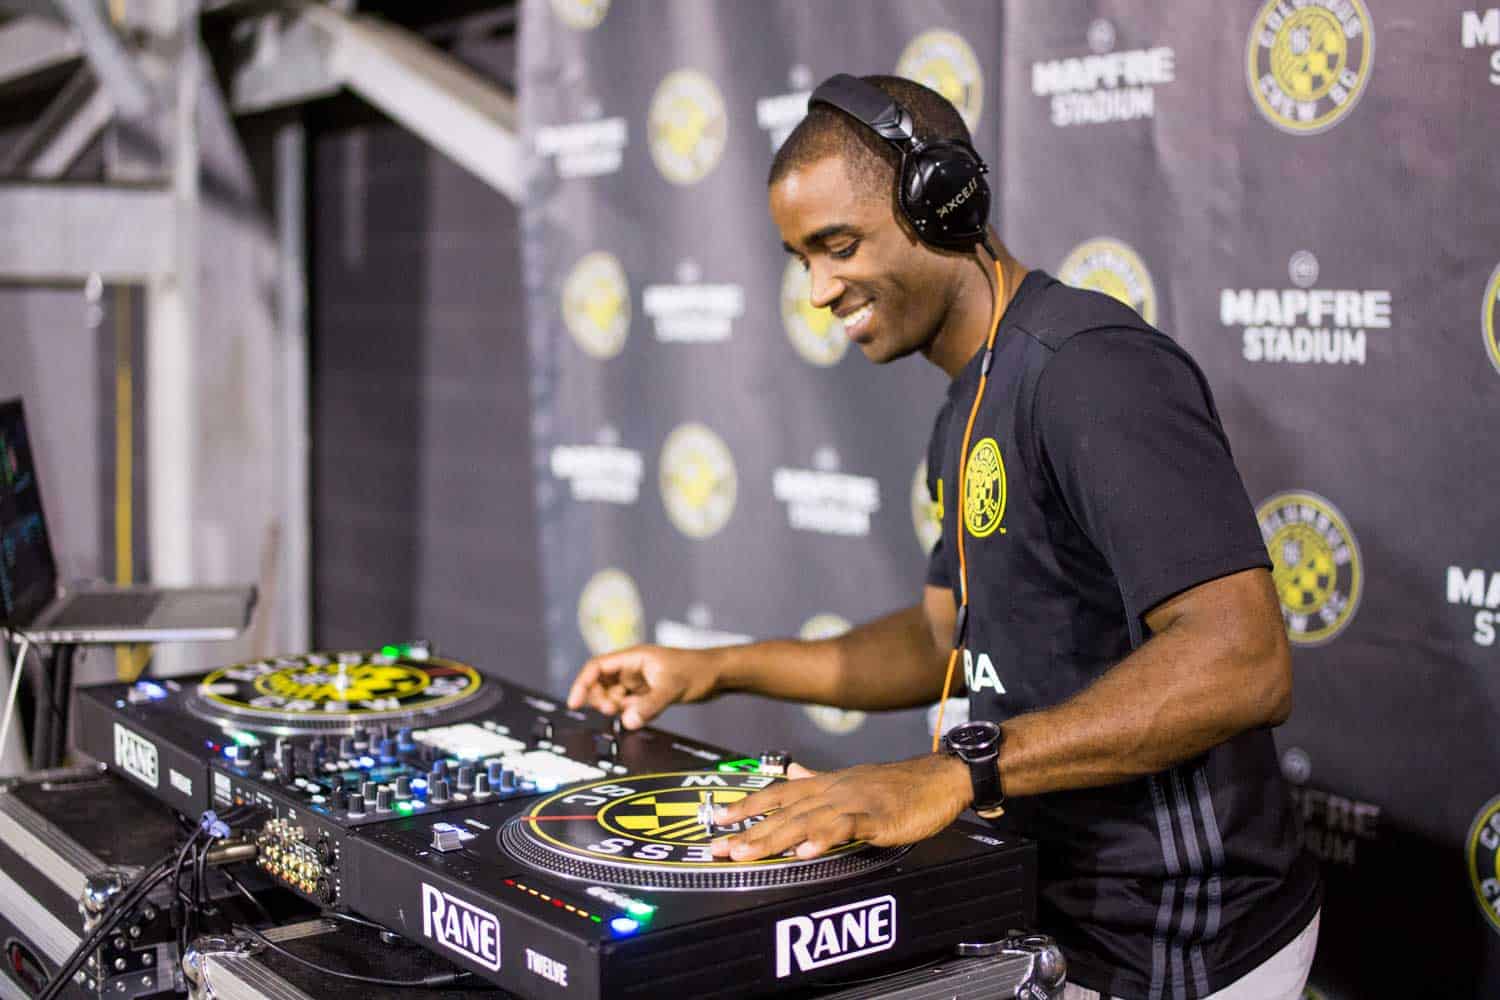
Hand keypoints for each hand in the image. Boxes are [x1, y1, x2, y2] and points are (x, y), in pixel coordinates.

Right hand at [566, 644, 719, 728]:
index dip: (582, 684)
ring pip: (615, 697)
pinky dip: (630, 714)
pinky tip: (643, 716)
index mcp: (633, 658)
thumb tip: (626, 722)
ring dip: (617, 709)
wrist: (719, 675)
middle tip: (614, 711)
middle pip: (601, 684)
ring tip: (634, 714)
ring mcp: (640, 682)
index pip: (596, 667)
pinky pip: (630, 706)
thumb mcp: (671, 687)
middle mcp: (633, 669)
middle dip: (601, 700)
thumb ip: (648, 706)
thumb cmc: (697, 671)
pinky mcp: (649, 694)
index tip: (574, 703)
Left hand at [709, 754, 971, 860]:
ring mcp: (852, 803)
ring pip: (805, 821)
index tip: (719, 821)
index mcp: (824, 784)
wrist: (938, 778)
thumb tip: (791, 770)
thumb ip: (816, 778)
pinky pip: (845, 828)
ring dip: (773, 838)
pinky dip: (824, 839)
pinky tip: (806, 852)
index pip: (776, 794)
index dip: (746, 807)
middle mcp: (831, 791)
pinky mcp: (875, 818)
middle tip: (719, 849)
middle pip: (783, 813)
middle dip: (748, 832)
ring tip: (747, 854)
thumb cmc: (895, 784)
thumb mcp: (850, 780)